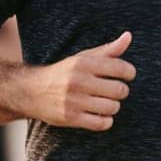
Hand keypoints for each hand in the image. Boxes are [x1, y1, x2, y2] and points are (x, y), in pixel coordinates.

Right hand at [19, 31, 134, 130]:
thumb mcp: (83, 58)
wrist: (30, 91)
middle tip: (113, 91)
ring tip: (105, 103)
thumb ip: (108, 50)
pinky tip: (99, 115)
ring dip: (113, 107)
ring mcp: (74, 101)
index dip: (129, 73)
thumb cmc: (63, 73)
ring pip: (112, 108)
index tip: (126, 76)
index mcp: (83, 63)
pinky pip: (101, 123)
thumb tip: (128, 36)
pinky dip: (105, 121)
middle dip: (120, 91)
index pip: (120, 67)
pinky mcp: (70, 118)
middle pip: (119, 90)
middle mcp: (78, 81)